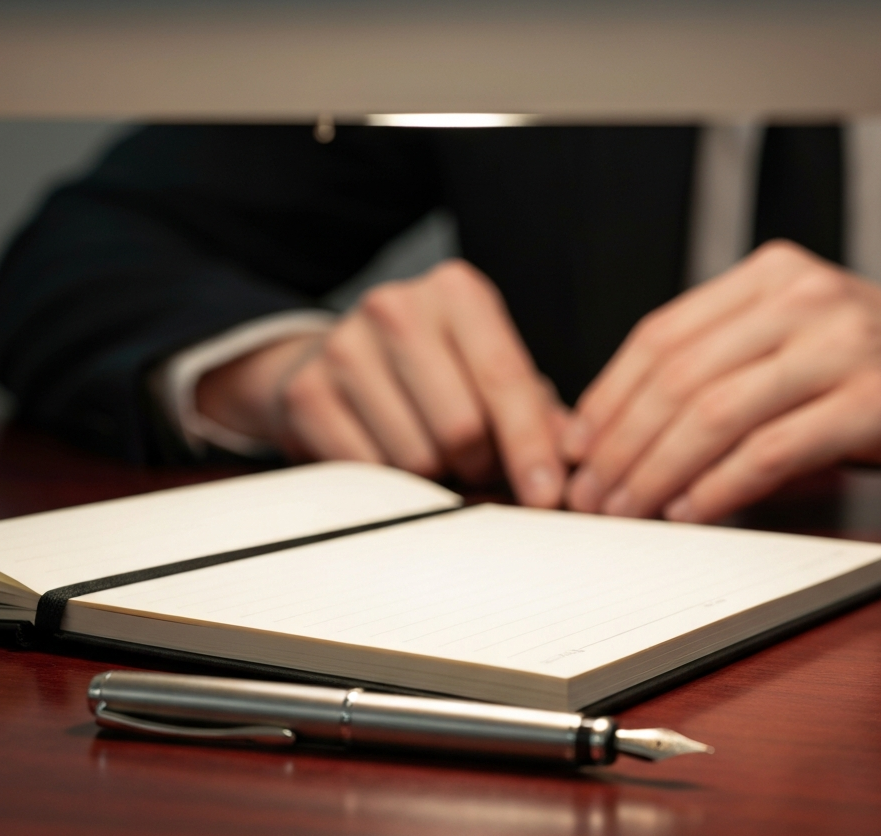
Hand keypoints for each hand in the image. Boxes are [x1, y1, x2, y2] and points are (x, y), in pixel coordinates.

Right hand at [196, 259, 567, 506]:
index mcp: (455, 293)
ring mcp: (345, 348)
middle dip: (481, 467)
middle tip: (477, 468)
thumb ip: (536, 411)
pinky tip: (392, 457)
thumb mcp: (488, 371)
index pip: (506, 380)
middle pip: (462, 429)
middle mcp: (397, 308)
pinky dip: (392, 483)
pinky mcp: (308, 392)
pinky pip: (369, 472)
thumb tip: (572, 462)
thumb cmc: (432, 370)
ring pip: (417, 458)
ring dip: (436, 478)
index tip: (547, 496)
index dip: (532, 448)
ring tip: (433, 457)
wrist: (336, 360)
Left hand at [561, 240, 880, 522]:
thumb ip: (721, 374)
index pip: (659, 336)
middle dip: (620, 446)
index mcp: (772, 277)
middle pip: (677, 377)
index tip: (574, 450)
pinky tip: (691, 513)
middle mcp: (804, 297)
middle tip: (590, 495)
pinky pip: (772, 451)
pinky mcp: (880, 399)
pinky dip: (720, 489)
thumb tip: (620, 436)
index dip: (606, 400)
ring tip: (627, 512)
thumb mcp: (796, 350)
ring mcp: (845, 343)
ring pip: (715, 414)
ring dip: (656, 473)